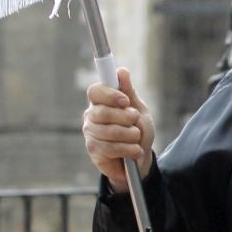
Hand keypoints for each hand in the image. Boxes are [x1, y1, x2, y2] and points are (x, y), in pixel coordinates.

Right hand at [82, 66, 154, 190]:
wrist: (140, 159)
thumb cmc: (138, 132)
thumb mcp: (139, 110)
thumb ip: (129, 92)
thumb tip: (121, 71)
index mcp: (101, 102)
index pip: (95, 91)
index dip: (110, 95)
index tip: (126, 101)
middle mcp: (91, 116)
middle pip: (102, 112)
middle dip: (125, 117)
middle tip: (136, 120)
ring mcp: (91, 133)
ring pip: (108, 131)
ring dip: (130, 135)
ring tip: (137, 138)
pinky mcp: (94, 150)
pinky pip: (111, 147)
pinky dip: (129, 149)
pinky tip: (135, 151)